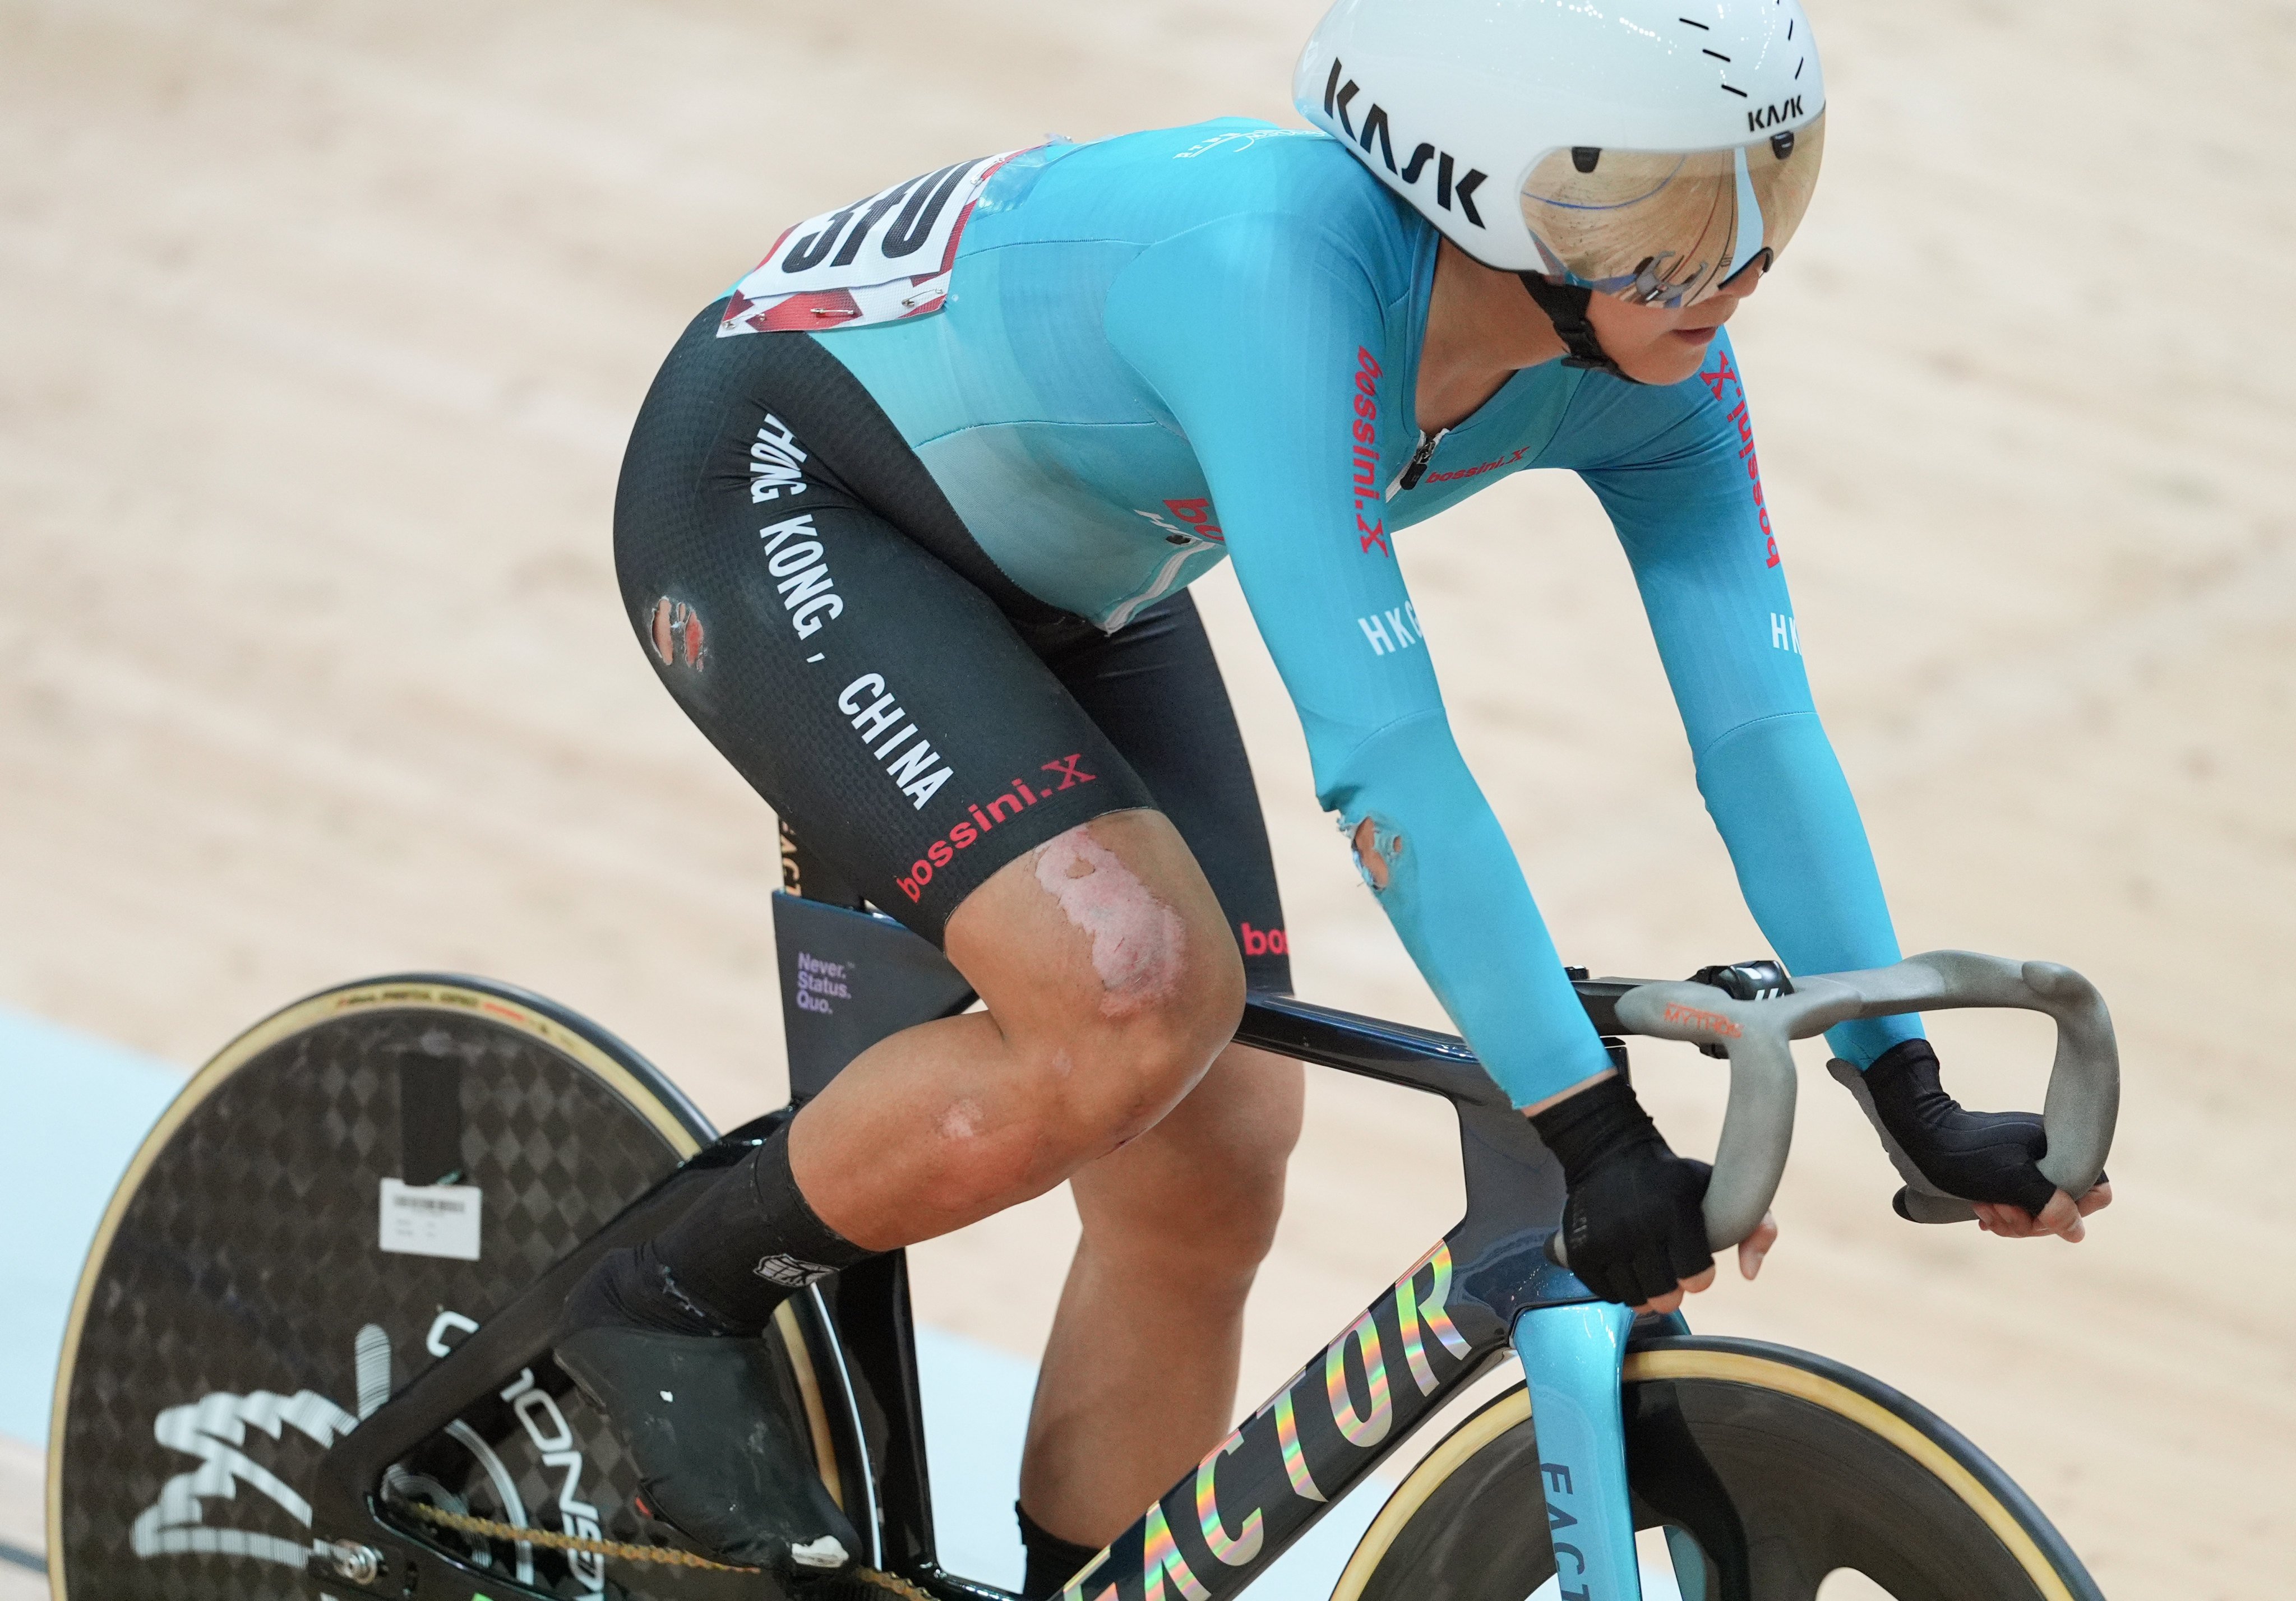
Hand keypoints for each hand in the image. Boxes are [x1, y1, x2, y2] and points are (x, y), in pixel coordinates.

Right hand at [1528, 1072, 1772, 1311]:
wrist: (1606, 1151)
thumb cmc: (1669, 1177)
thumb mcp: (1716, 1186)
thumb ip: (1754, 1225)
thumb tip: (1750, 1273)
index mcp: (1675, 1212)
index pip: (1697, 1277)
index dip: (1699, 1276)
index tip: (1695, 1264)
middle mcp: (1637, 1227)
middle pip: (1664, 1295)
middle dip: (1673, 1290)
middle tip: (1670, 1272)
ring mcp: (1605, 1240)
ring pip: (1634, 1298)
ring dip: (1645, 1291)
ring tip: (1647, 1271)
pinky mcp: (1580, 1250)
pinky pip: (1605, 1292)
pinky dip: (1617, 1287)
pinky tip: (1624, 1266)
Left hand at [1851, 1039, 2108, 1234]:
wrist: (1919, 1134)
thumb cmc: (1965, 1155)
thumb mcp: (2013, 1182)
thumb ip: (2051, 1206)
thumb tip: (2077, 1233)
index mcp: (2060, 1146)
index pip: (2096, 1189)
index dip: (2073, 1211)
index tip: (2040, 1214)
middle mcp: (2050, 1153)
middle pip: (2064, 1208)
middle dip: (2031, 1219)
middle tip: (1999, 1212)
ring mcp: (2029, 1162)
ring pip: (2039, 1210)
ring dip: (2012, 1218)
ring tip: (1984, 1209)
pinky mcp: (2008, 1172)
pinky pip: (2020, 1204)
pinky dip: (2003, 1213)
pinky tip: (1982, 1214)